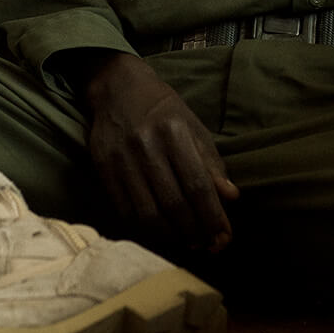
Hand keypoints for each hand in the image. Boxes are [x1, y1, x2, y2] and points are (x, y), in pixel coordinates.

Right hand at [84, 53, 238, 254]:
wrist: (117, 87)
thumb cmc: (162, 109)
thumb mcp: (193, 126)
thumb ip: (211, 163)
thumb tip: (231, 198)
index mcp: (174, 132)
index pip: (198, 185)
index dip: (213, 217)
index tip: (224, 238)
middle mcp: (146, 146)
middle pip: (174, 204)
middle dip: (195, 231)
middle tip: (207, 245)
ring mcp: (121, 159)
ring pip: (148, 214)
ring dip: (171, 236)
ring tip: (185, 240)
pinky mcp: (102, 169)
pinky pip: (124, 211)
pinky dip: (144, 229)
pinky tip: (159, 231)